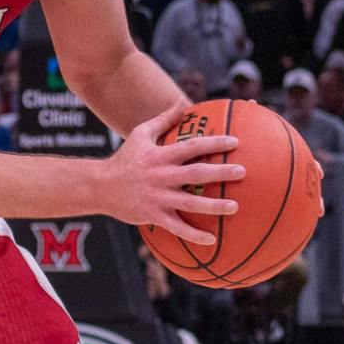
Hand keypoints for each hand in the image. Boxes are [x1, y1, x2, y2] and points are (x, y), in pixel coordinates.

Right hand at [94, 105, 244, 246]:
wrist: (101, 186)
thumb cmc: (125, 158)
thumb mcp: (141, 134)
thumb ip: (164, 119)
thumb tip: (183, 102)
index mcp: (160, 156)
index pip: (191, 146)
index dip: (213, 143)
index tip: (235, 142)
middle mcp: (161, 176)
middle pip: (195, 174)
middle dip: (220, 173)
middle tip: (242, 172)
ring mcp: (158, 198)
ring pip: (190, 204)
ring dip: (214, 206)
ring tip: (235, 206)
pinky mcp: (154, 216)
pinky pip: (177, 228)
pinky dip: (194, 235)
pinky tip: (213, 240)